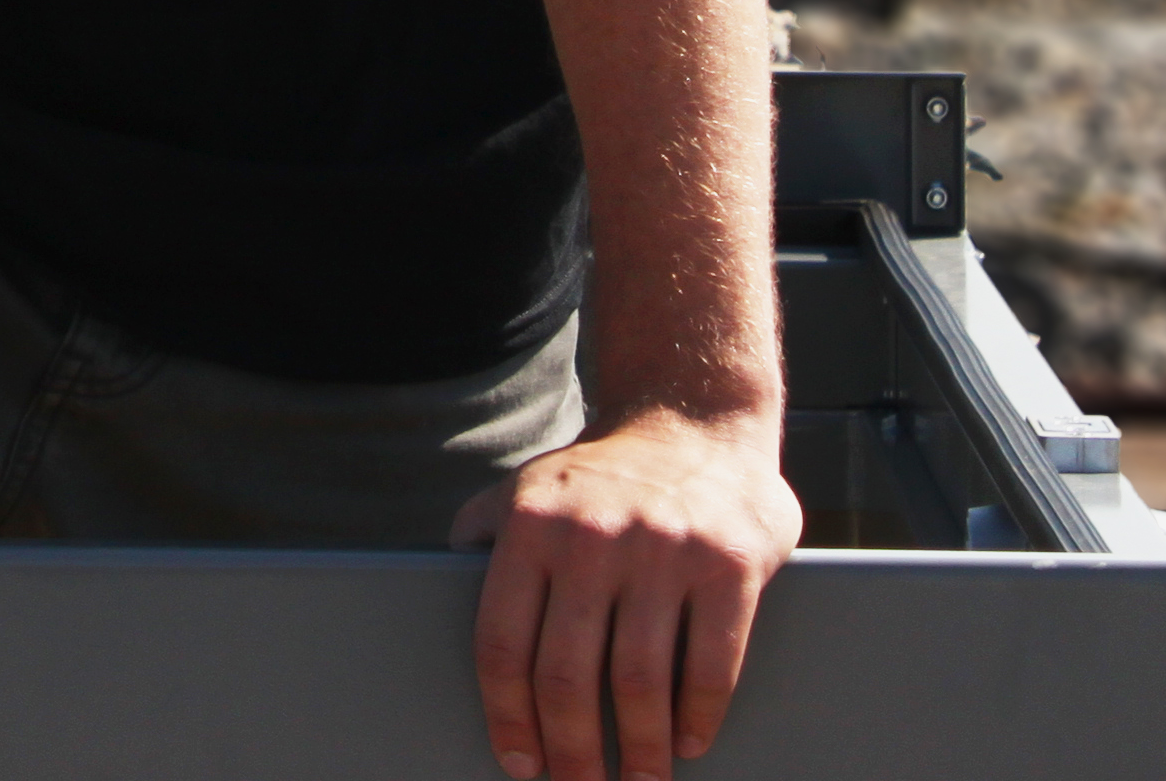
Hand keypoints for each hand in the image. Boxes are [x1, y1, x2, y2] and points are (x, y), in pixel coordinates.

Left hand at [452, 409, 800, 780]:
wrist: (695, 418)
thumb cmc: (599, 475)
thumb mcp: (526, 486)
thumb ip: (483, 533)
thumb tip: (436, 581)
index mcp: (530, 525)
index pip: (501, 644)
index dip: (507, 718)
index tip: (519, 766)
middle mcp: (591, 538)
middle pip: (567, 677)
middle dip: (572, 754)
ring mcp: (663, 550)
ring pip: (639, 683)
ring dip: (639, 751)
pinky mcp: (728, 564)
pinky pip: (710, 665)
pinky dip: (698, 717)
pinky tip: (689, 742)